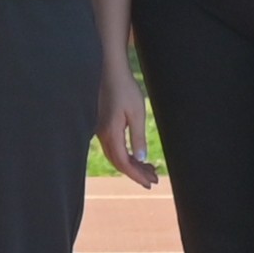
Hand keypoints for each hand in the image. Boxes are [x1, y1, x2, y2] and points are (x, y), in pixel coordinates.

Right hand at [98, 66, 158, 188]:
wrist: (110, 70)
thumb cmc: (125, 89)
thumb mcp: (136, 113)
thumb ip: (138, 137)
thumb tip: (141, 158)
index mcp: (111, 133)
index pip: (123, 163)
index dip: (136, 175)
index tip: (150, 182)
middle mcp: (102, 135)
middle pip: (119, 162)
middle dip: (136, 173)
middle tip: (153, 179)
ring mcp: (101, 130)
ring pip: (116, 155)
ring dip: (132, 164)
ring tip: (149, 169)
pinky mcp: (103, 124)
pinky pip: (114, 146)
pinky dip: (126, 154)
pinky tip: (136, 155)